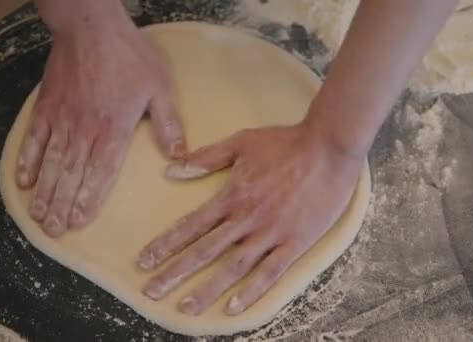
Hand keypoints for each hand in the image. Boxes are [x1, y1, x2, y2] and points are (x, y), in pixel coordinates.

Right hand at [17, 21, 185, 236]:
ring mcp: (62, 119)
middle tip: (55, 231)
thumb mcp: (159, 88)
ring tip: (39, 217)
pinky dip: (27, 161)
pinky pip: (34, 139)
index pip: (101, 173)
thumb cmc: (129, 56)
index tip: (80, 221)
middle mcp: (85, 130)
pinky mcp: (47, 107)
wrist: (92, 26)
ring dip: (45, 192)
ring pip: (51, 163)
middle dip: (63, 205)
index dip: (89, 199)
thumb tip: (180, 156)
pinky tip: (24, 182)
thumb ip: (168, 124)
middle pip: (72, 175)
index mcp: (114, 129)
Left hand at [137, 122, 362, 314]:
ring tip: (185, 308)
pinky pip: (270, 273)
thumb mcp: (241, 143)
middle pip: (204, 251)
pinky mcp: (295, 243)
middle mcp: (246, 219)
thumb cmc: (286, 142)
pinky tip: (233, 308)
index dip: (165, 244)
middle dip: (174, 273)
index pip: (190, 225)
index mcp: (231, 196)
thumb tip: (171, 171)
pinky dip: (251, 292)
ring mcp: (271, 233)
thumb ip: (206, 158)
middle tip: (151, 292)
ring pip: (232, 267)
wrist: (328, 147)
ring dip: (206, 289)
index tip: (144, 261)